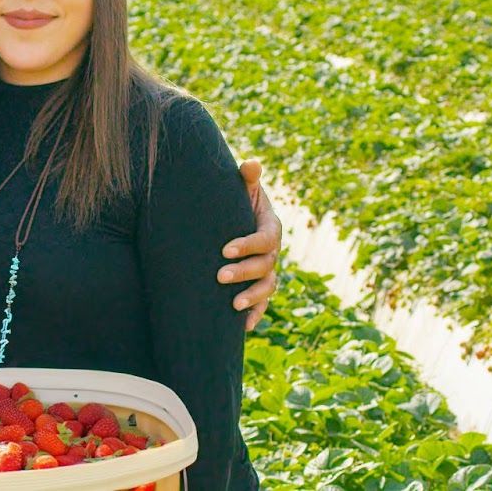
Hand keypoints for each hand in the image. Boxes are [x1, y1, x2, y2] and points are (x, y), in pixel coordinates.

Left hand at [218, 160, 281, 329]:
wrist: (230, 216)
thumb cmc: (233, 200)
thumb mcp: (240, 187)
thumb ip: (246, 177)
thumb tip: (251, 164)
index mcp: (271, 227)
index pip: (265, 239)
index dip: (248, 245)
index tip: (224, 249)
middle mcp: (273, 251)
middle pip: (265, 266)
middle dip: (243, 272)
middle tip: (219, 275)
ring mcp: (268, 269)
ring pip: (267, 287)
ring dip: (252, 297)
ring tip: (233, 304)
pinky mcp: (259, 284)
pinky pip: (263, 303)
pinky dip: (255, 314)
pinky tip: (243, 326)